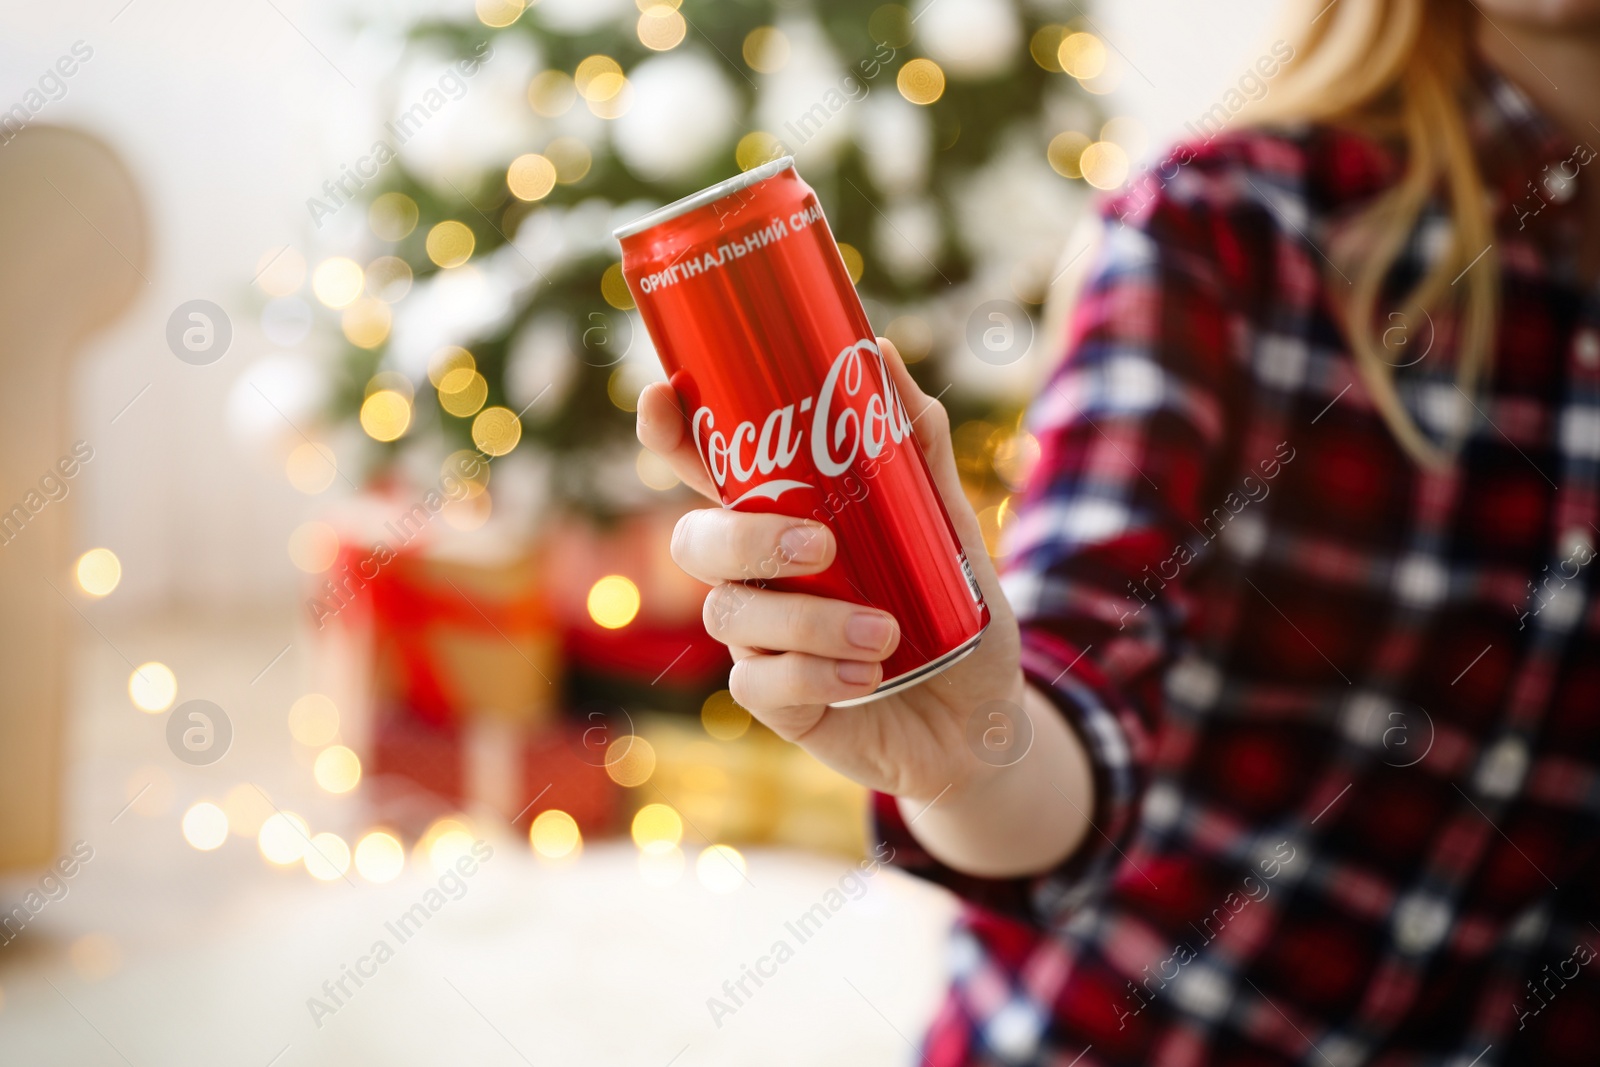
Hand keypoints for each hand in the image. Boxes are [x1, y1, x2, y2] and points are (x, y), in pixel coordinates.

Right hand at [637, 337, 1024, 804]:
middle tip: (820, 547)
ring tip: (883, 632)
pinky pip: (759, 682)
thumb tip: (880, 353)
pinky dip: (814, 675)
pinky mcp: (774, 700)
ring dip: (806, 620)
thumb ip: (918, 448)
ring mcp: (759, 639)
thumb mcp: (950, 526)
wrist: (980, 718)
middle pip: (694, 542)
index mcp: (784, 518)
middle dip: (744, 537)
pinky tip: (866, 677)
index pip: (705, 470)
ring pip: (730, 614)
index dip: (669, 434)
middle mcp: (757, 576)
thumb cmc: (955, 612)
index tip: (662, 397)